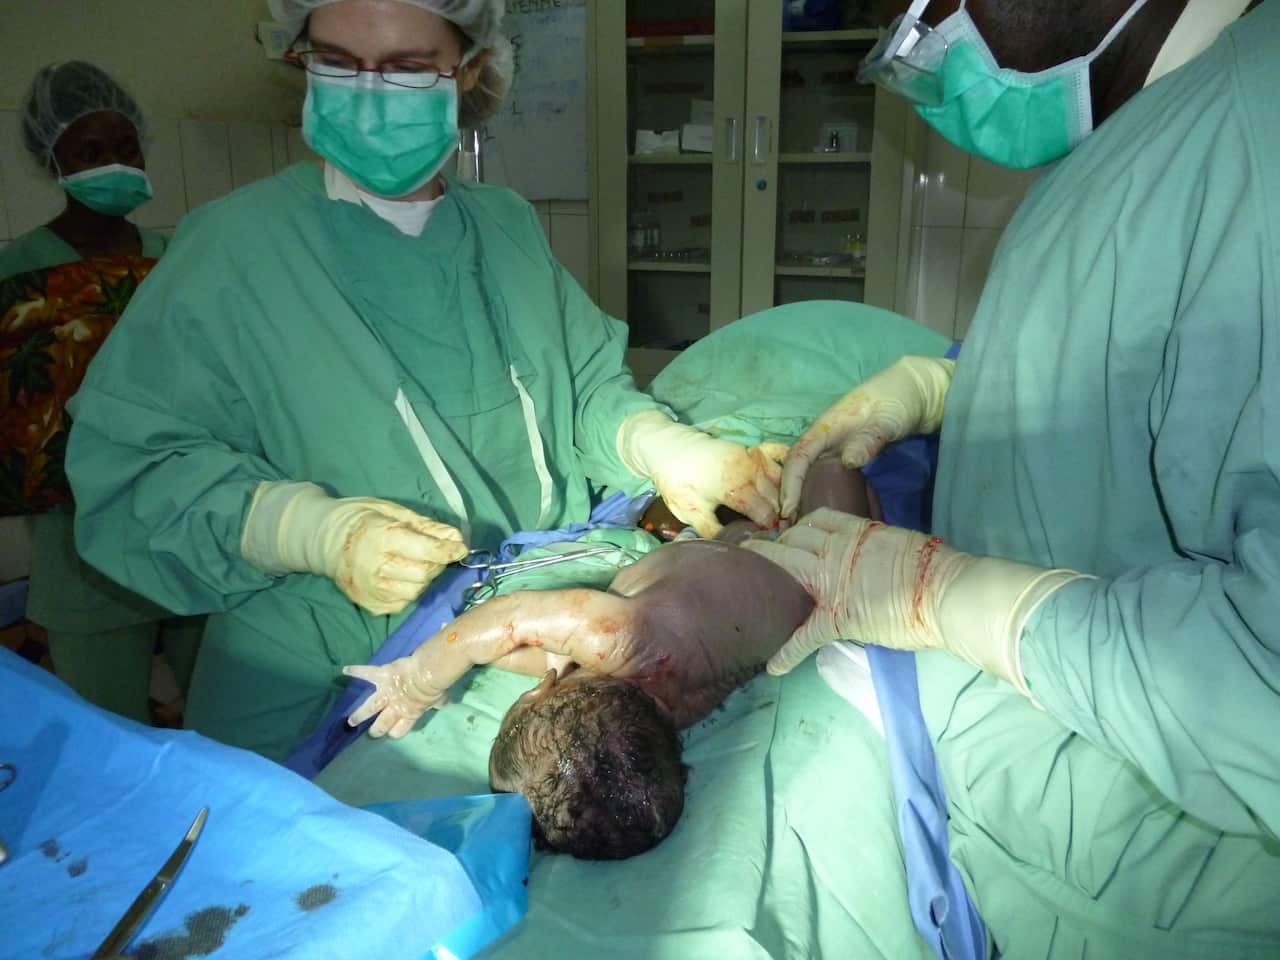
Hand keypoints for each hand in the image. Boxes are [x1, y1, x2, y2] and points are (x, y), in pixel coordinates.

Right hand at [322, 498, 467, 614]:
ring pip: (416, 592)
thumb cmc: (361, 520)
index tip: (460, 548)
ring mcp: (371, 590)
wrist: (323, 541)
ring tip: (414, 564)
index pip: (427, 552)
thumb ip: (426, 526)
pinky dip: (409, 591)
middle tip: (432, 553)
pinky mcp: (370, 605)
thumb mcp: (393, 512)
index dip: (448, 551)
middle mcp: (376, 568)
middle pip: (425, 574)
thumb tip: (456, 538)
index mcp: (382, 539)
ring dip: (423, 579)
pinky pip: (402, 603)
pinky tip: (400, 577)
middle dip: (436, 563)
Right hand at [343, 659, 448, 738]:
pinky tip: (345, 671)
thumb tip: (446, 705)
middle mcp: (395, 707)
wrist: (428, 673)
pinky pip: (367, 673)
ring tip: (350, 721)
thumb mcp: (439, 698)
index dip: (395, 732)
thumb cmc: (435, 686)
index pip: (399, 730)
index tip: (392, 733)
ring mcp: (386, 693)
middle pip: (382, 724)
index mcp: (409, 713)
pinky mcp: (381, 677)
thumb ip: (440, 703)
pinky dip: (356, 671)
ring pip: (369, 707)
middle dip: (376, 730)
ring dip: (359, 714)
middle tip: (371, 733)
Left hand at [617, 410, 786, 536]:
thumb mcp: (690, 512)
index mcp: (736, 488)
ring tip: (785, 516)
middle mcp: (751, 471)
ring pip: (784, 481)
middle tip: (781, 535)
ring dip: (788, 498)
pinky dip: (789, 469)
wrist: (671, 448)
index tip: (770, 543)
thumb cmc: (679, 482)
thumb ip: (713, 532)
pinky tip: (790, 485)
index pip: (766, 516)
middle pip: (778, 500)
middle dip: (782, 518)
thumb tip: (733, 549)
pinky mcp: (755, 449)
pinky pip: (781, 456)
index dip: (770, 531)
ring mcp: (756, 458)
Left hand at [743, 508, 1085, 692]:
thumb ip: (875, 546)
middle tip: (758, 559)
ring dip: (764, 580)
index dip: (798, 529)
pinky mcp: (837, 617)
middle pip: (790, 541)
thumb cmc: (934, 569)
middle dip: (772, 549)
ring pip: (785, 572)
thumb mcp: (899, 543)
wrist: (948, 591)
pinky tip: (773, 667)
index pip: (813, 520)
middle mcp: (835, 551)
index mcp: (854, 531)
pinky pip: (805, 636)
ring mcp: (832, 583)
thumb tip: (871, 554)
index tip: (791, 537)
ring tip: (746, 591)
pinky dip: (787, 654)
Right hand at [781, 356, 954, 518]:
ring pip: (808, 472)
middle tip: (787, 526)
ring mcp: (835, 446)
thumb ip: (868, 440)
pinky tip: (819, 510)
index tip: (788, 508)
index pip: (799, 456)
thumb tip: (847, 462)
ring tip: (798, 523)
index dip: (790, 482)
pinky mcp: (846, 454)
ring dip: (800, 495)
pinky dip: (816, 491)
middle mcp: (825, 437)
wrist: (916, 393)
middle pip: (797, 467)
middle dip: (788, 494)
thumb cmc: (899, 401)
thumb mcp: (887, 420)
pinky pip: (824, 474)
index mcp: (827, 426)